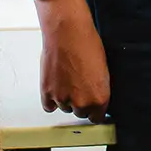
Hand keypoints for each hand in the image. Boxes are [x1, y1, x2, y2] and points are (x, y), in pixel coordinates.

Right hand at [36, 0, 110, 120]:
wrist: (67, 32)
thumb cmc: (87, 44)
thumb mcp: (103, 68)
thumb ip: (99, 88)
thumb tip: (96, 96)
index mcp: (99, 97)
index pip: (97, 117)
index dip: (96, 110)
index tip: (94, 106)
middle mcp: (81, 103)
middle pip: (81, 113)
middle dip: (81, 102)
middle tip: (80, 85)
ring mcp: (63, 100)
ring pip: (65, 108)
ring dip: (67, 98)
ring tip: (69, 78)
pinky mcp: (47, 94)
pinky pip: (49, 106)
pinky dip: (52, 98)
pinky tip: (57, 85)